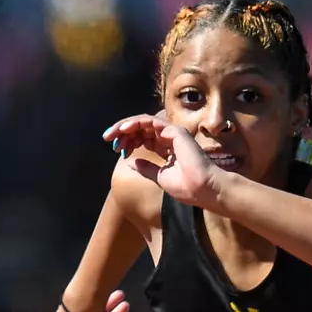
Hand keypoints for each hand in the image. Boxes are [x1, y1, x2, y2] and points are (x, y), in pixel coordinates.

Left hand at [103, 114, 224, 208]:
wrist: (204, 189)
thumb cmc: (187, 187)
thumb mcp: (159, 177)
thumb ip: (146, 168)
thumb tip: (131, 161)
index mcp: (167, 147)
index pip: (144, 137)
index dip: (129, 141)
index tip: (118, 150)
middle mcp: (169, 137)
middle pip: (141, 127)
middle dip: (123, 132)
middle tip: (108, 138)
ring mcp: (172, 133)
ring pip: (144, 122)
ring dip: (126, 126)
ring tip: (113, 134)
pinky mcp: (174, 131)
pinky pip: (150, 121)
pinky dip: (136, 123)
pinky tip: (124, 130)